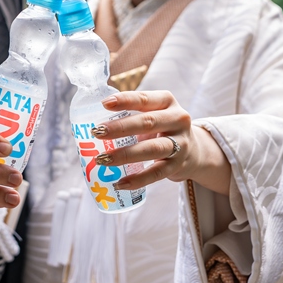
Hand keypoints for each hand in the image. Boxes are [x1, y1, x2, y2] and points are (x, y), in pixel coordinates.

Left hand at [92, 90, 230, 194]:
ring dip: (125, 154)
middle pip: (148, 122)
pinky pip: (157, 174)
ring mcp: (180, 143)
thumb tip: (87, 122)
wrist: (194, 150)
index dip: (125, 100)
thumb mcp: (153, 113)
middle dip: (120, 128)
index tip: (104, 103)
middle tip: (96, 132)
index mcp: (167, 101)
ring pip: (152, 149)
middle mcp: (178, 119)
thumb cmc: (161, 128)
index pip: (144, 99)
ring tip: (102, 159)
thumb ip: (130, 114)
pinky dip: (138, 179)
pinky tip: (120, 183)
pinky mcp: (178, 165)